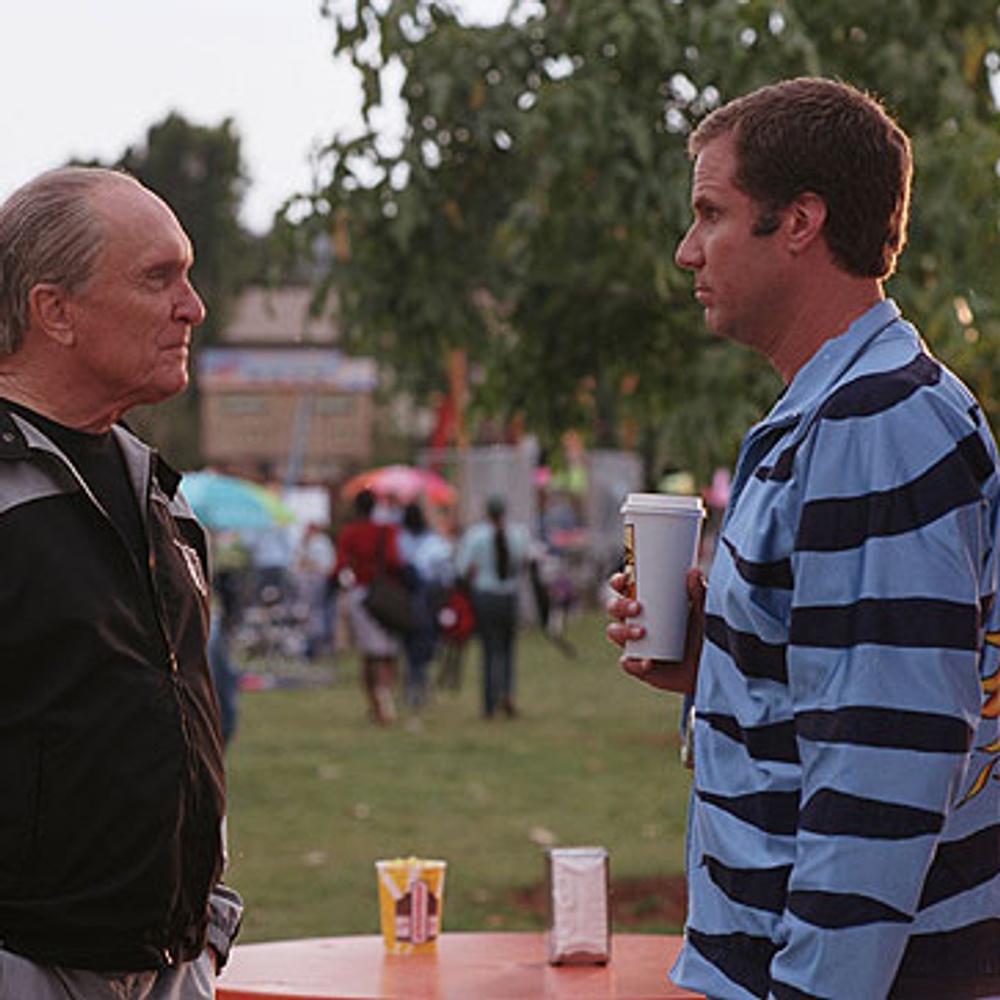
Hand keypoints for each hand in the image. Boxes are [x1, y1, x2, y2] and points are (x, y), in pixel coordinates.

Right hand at [606, 568, 705, 694]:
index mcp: (645, 603)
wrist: (709, 665)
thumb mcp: (701, 610)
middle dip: (619, 605)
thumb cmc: (701, 631)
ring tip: (642, 632)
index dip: (617, 582)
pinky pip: (628, 663)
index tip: (623, 579)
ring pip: (614, 633)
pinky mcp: (639, 665)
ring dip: (622, 631)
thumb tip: (693, 571)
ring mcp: (635, 643)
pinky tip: (647, 661)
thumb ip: (698, 591)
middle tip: (637, 607)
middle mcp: (635, 620)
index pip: (622, 588)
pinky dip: (634, 663)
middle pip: (614, 608)